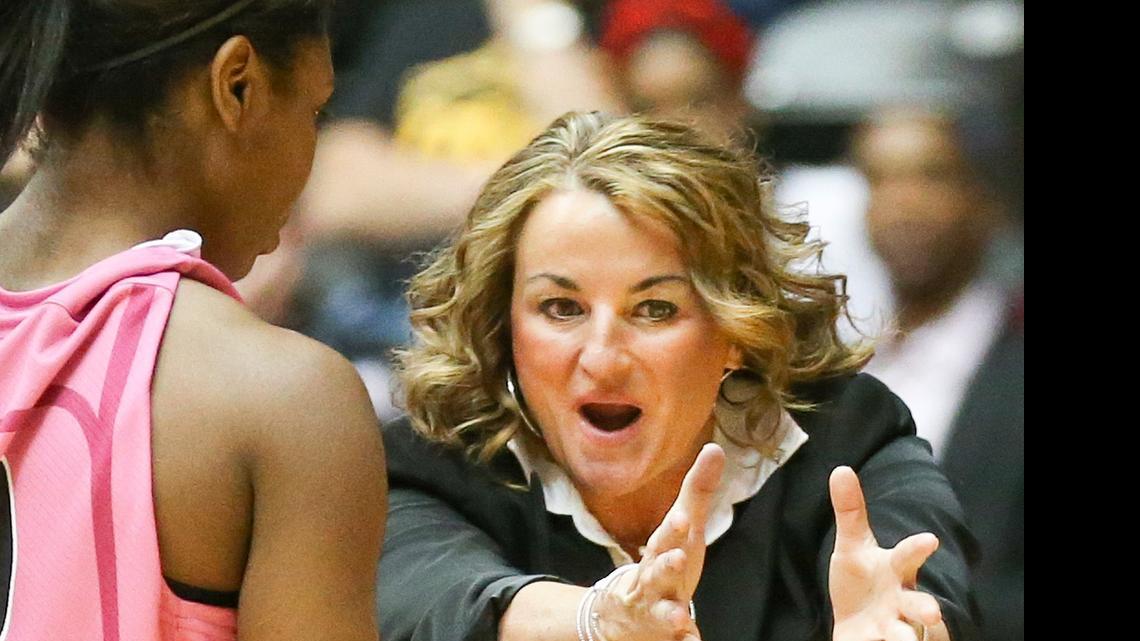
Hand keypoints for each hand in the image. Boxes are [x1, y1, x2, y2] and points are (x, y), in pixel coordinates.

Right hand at [593, 443, 725, 640]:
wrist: (627, 612)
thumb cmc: (663, 561)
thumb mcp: (682, 527)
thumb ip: (698, 491)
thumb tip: (716, 447)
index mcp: (660, 549)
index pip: (665, 536)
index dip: (673, 529)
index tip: (685, 519)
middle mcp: (653, 578)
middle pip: (657, 570)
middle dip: (665, 565)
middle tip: (677, 559)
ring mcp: (656, 608)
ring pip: (661, 610)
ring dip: (670, 612)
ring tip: (681, 616)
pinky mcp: (665, 633)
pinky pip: (674, 640)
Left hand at [828, 466, 948, 640]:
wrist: (855, 624)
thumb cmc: (860, 581)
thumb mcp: (851, 546)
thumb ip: (849, 512)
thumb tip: (841, 469)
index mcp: (895, 569)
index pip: (908, 556)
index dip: (917, 548)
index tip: (930, 540)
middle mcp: (901, 599)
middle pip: (920, 604)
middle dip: (926, 608)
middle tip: (932, 613)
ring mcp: (893, 626)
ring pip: (906, 634)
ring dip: (905, 637)